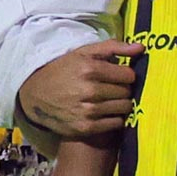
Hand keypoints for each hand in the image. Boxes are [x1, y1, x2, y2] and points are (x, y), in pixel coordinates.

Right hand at [18, 41, 143, 139]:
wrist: (35, 95)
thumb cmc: (63, 70)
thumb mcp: (83, 53)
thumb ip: (113, 47)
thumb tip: (141, 48)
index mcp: (90, 69)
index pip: (129, 75)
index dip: (125, 75)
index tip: (117, 76)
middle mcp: (89, 90)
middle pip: (127, 92)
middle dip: (122, 89)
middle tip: (111, 88)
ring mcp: (88, 111)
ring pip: (124, 108)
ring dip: (120, 104)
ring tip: (108, 99)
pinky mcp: (86, 128)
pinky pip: (116, 123)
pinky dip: (114, 118)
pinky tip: (104, 112)